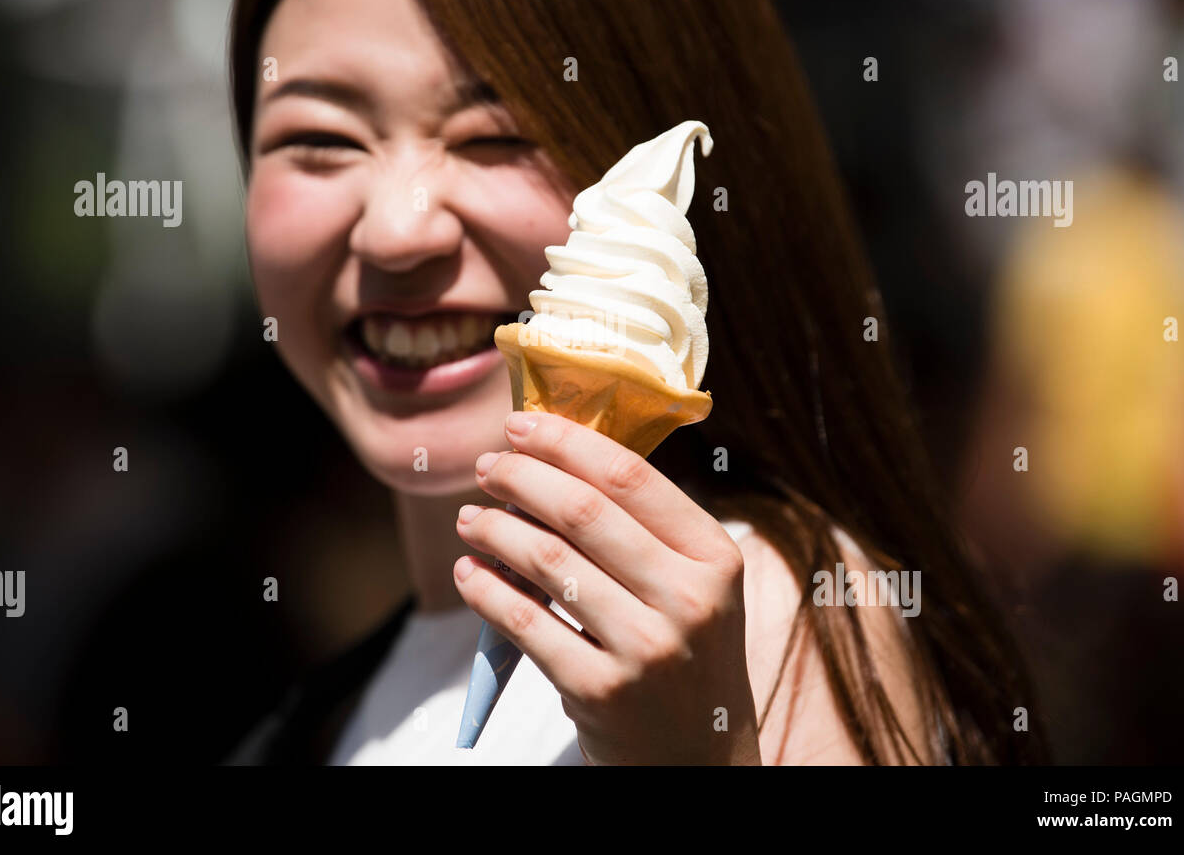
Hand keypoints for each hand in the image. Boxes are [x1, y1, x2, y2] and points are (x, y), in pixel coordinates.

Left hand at [453, 410, 761, 764]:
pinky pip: (525, 622)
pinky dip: (485, 589)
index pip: (631, 477)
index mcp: (714, 556)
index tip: (520, 425)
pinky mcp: (601, 692)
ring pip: (547, 562)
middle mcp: (689, 599)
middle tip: (488, 467)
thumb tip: (553, 457)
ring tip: (471, 518)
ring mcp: (647, 649)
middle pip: (583, 511)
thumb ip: (644, 529)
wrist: (700, 758)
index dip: (566, 441)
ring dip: (494, 529)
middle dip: (521, 477)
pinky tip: (469, 572)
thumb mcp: (693, 586)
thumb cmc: (685, 654)